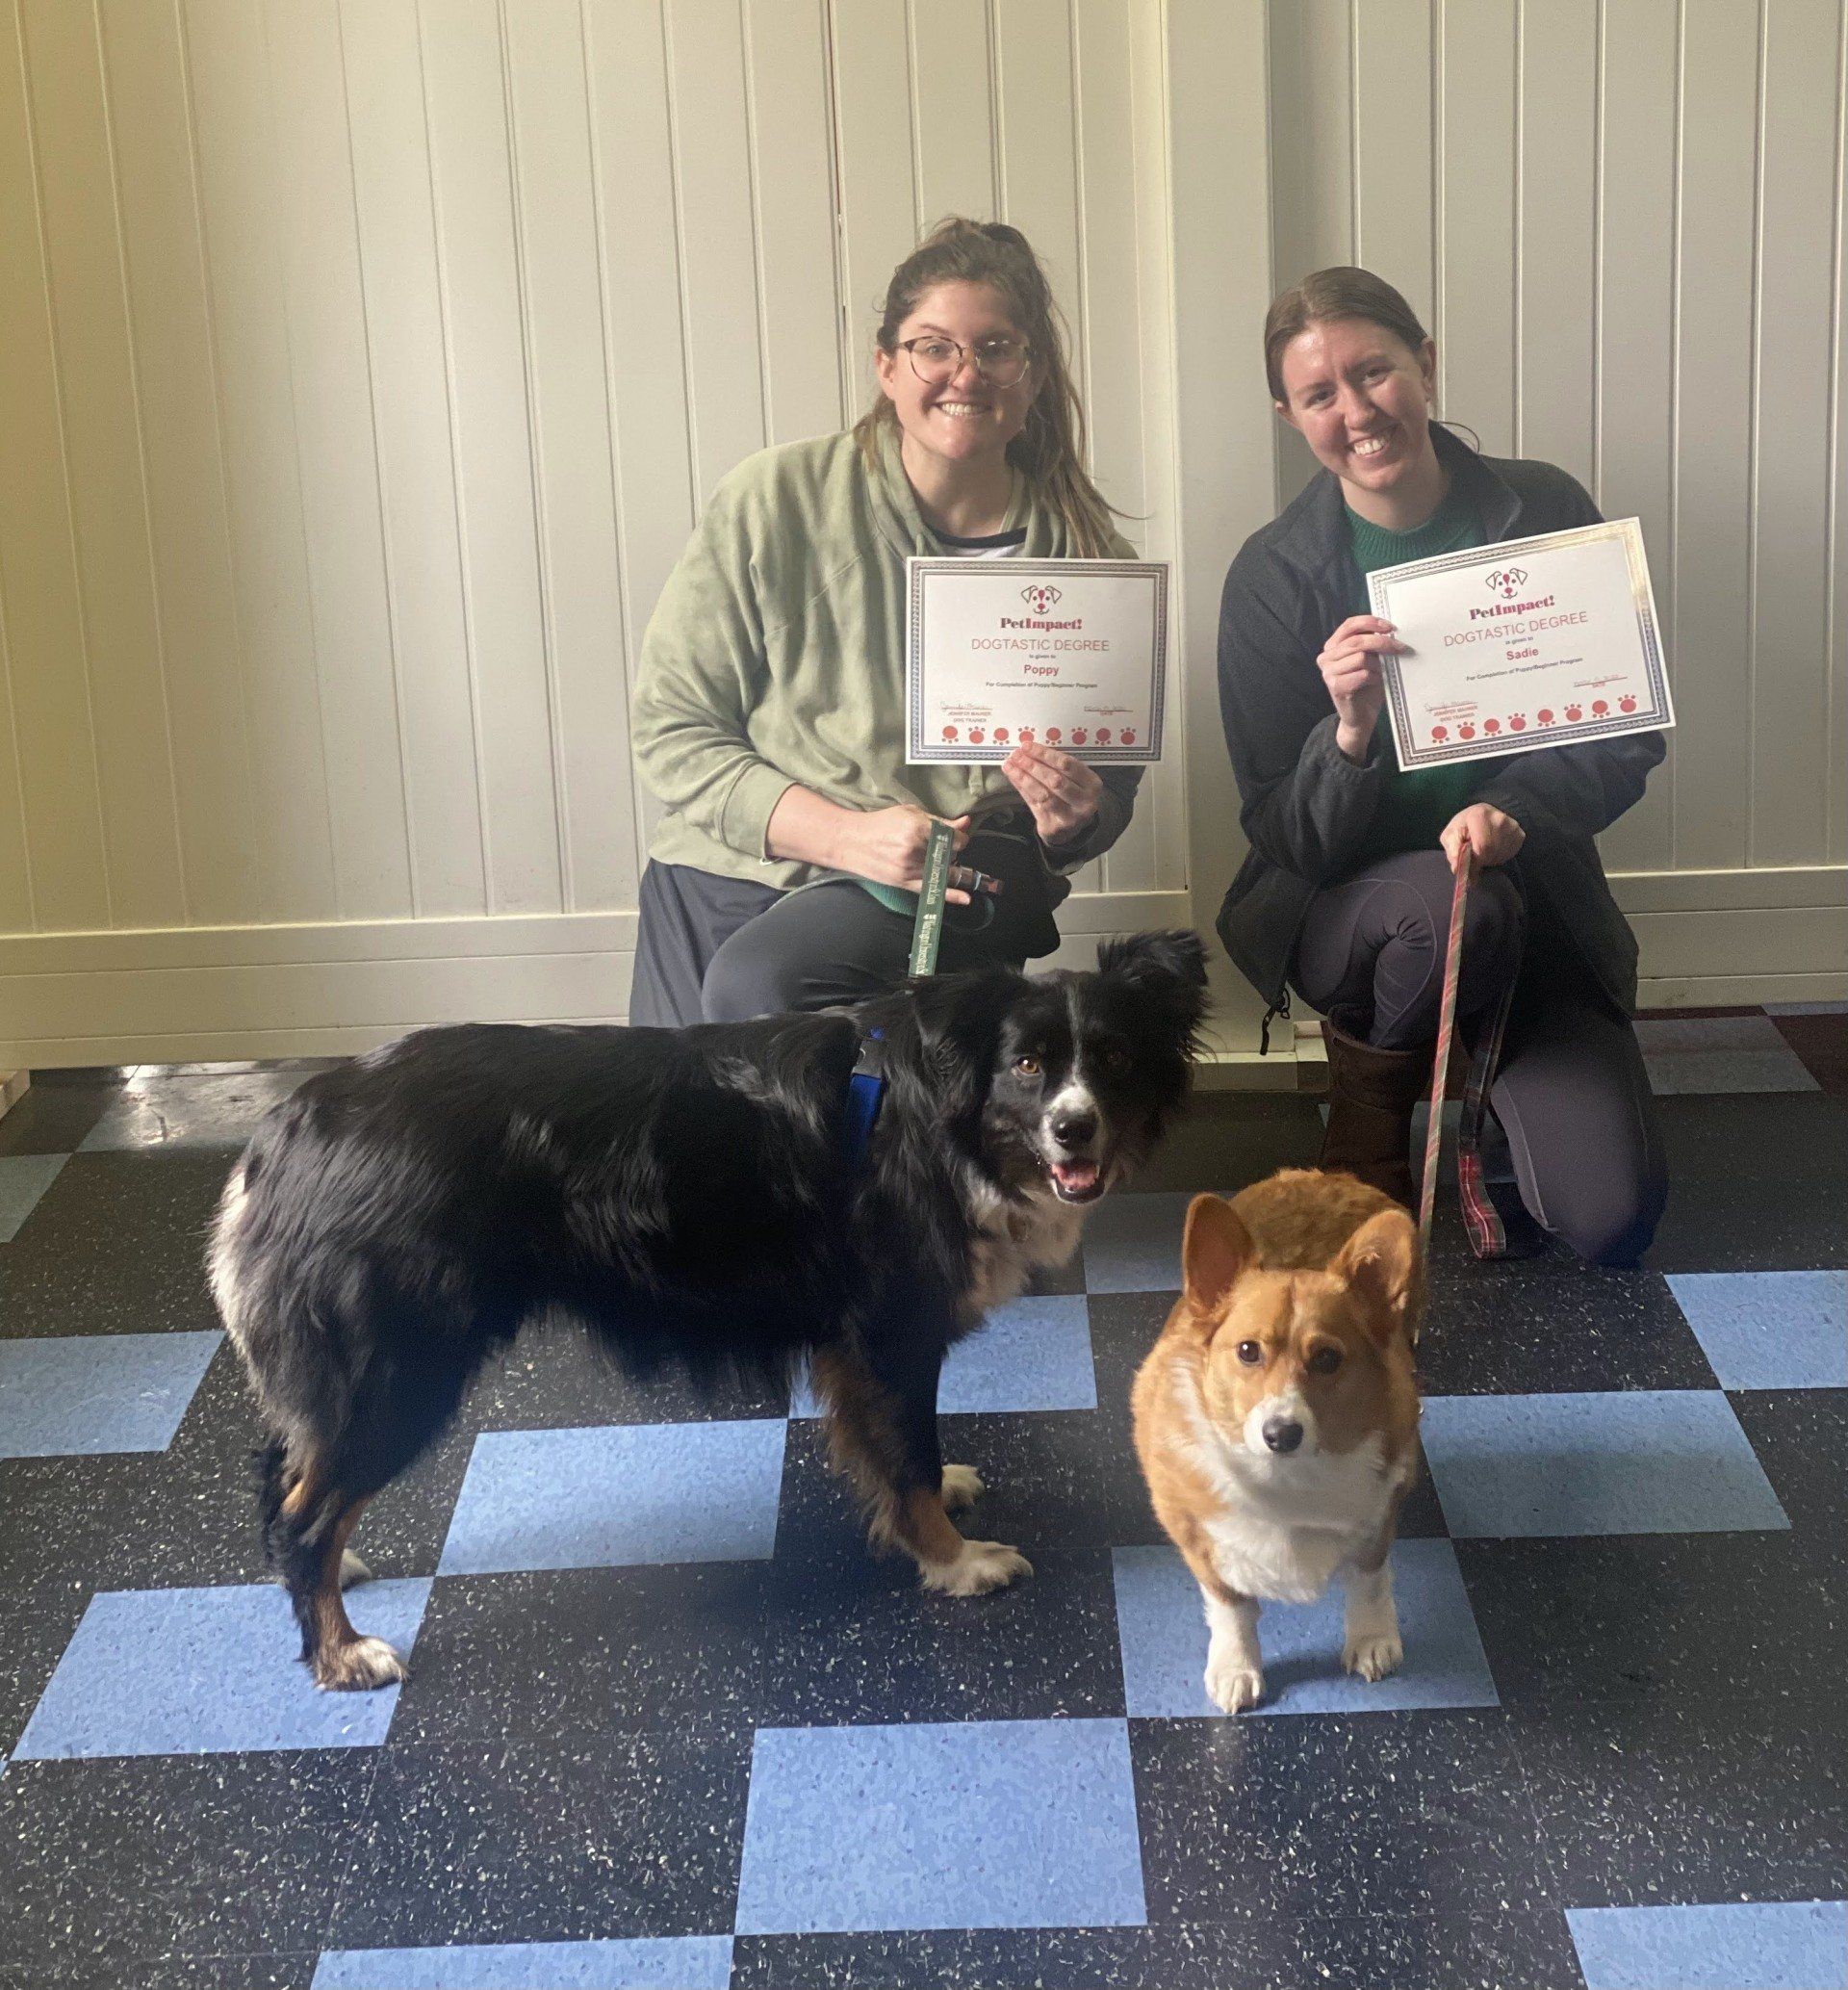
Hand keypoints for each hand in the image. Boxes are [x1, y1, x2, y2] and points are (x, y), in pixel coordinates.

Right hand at [837, 807, 973, 902]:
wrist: (851, 841)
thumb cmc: (881, 824)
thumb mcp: (910, 813)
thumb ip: (940, 820)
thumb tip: (966, 822)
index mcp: (918, 827)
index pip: (955, 838)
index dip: (959, 837)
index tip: (955, 836)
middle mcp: (916, 850)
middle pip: (951, 855)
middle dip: (949, 850)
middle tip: (934, 844)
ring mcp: (910, 869)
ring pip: (944, 871)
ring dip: (944, 865)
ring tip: (927, 855)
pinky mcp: (905, 883)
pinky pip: (933, 890)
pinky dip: (951, 895)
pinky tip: (966, 898)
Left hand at [1001, 742, 1102, 846]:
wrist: (1072, 829)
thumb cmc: (1070, 797)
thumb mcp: (1072, 780)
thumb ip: (1053, 767)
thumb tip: (1027, 750)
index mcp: (1092, 783)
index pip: (1067, 764)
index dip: (1045, 754)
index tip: (1027, 746)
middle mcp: (1085, 801)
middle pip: (1055, 780)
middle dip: (1033, 766)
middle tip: (1016, 755)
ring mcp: (1070, 817)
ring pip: (1044, 794)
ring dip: (1024, 778)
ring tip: (1010, 765)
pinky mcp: (1054, 827)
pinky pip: (1035, 805)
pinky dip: (1022, 789)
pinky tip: (1014, 778)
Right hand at [1316, 615, 1402, 760]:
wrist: (1361, 718)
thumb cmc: (1367, 687)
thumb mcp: (1370, 660)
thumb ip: (1371, 644)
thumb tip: (1390, 630)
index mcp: (1333, 646)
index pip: (1349, 625)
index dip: (1370, 622)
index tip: (1390, 627)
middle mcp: (1326, 658)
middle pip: (1357, 640)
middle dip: (1382, 642)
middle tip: (1400, 648)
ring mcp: (1328, 673)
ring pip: (1361, 657)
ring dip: (1378, 665)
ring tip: (1382, 673)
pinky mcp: (1336, 687)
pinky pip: (1362, 674)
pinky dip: (1375, 678)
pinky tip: (1376, 683)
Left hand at [1440, 803, 1523, 873]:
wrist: (1480, 816)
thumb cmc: (1463, 826)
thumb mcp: (1450, 835)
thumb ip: (1452, 850)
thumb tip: (1456, 867)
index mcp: (1480, 814)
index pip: (1481, 847)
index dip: (1474, 861)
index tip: (1468, 866)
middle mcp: (1500, 818)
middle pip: (1492, 852)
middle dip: (1481, 860)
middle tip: (1474, 857)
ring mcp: (1513, 826)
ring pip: (1501, 855)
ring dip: (1490, 859)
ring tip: (1482, 851)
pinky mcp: (1520, 834)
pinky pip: (1509, 854)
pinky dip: (1499, 857)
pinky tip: (1492, 849)